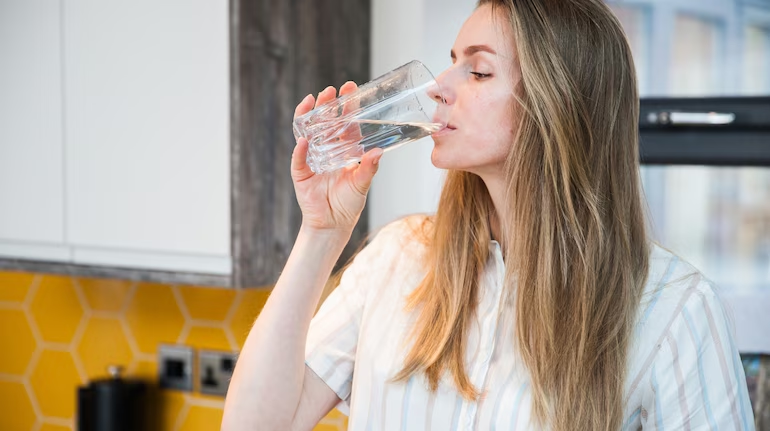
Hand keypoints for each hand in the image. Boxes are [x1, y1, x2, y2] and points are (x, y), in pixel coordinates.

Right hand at [291, 82, 383, 231]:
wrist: (333, 224)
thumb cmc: (349, 203)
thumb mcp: (362, 183)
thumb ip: (369, 168)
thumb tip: (379, 151)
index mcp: (344, 149)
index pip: (345, 122)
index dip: (347, 106)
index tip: (350, 88)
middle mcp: (327, 149)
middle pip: (324, 121)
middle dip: (327, 105)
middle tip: (331, 91)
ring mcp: (312, 158)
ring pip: (308, 132)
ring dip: (309, 116)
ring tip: (313, 101)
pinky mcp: (300, 172)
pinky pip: (298, 158)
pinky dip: (300, 150)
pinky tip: (303, 141)